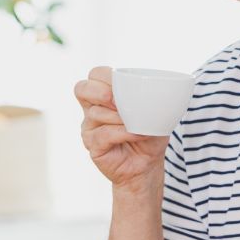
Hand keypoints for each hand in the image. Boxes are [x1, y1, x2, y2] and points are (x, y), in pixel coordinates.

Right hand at [74, 67, 168, 189]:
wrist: (149, 164)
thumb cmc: (149, 134)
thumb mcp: (153, 111)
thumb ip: (150, 97)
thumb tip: (157, 88)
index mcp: (103, 96)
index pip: (95, 75)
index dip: (105, 76)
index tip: (126, 84)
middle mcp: (92, 110)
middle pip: (81, 88)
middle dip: (100, 91)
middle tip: (118, 101)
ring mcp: (90, 128)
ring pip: (96, 113)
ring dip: (120, 116)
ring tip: (138, 123)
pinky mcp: (93, 146)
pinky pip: (103, 134)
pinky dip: (123, 132)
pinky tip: (137, 134)